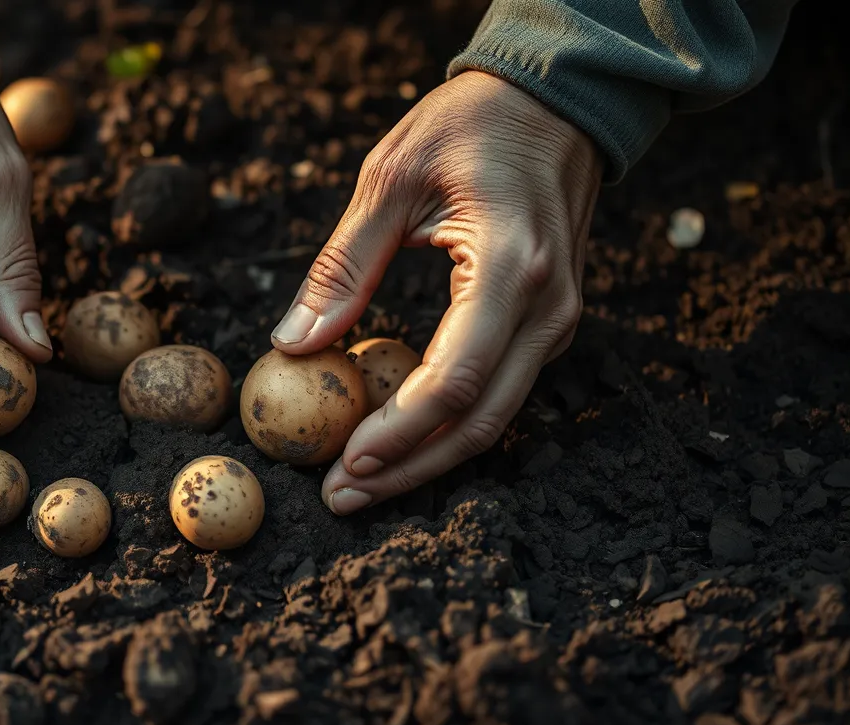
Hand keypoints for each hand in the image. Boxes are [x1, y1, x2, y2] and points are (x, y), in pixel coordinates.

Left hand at [268, 71, 600, 513]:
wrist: (556, 100)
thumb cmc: (470, 125)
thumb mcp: (389, 179)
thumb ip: (342, 267)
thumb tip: (292, 346)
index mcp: (512, 268)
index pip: (453, 380)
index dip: (396, 433)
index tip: (340, 464)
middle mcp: (548, 308)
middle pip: (479, 421)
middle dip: (406, 470)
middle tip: (339, 500)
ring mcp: (557, 320)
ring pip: (494, 418)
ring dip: (427, 458)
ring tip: (359, 484)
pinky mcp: (548, 322)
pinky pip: (499, 392)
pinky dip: (448, 426)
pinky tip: (398, 441)